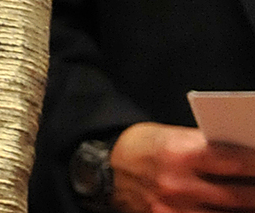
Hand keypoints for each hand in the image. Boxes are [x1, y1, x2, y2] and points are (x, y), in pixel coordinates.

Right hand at [110, 123, 254, 212]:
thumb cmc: (142, 147)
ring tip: (254, 202)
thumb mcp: (170, 137)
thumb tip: (247, 160)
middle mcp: (179, 185)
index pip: (236, 162)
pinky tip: (234, 211)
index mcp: (179, 153)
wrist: (103, 170)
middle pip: (241, 197)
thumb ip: (206, 148)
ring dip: (247, 209)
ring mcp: (175, 211)